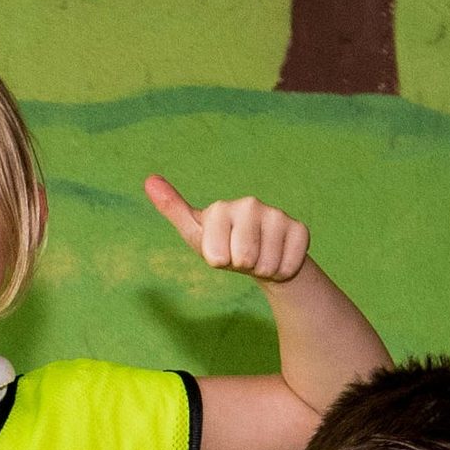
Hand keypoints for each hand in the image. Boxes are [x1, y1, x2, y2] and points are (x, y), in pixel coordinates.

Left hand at [145, 175, 308, 284]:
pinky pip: (288, 266)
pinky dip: (281, 271)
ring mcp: (278, 215)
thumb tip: (149, 179)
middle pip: (243, 259)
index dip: (218, 262)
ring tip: (258, 256)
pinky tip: (277, 257)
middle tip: (240, 256)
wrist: (261, 255)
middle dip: (241, 267)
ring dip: (262, 269)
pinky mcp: (300, 229)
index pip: (217, 257)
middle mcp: (250, 205)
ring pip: (266, 264)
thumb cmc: (222, 245)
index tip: (219, 252)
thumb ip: (172, 208)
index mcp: (220, 209)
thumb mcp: (195, 232)